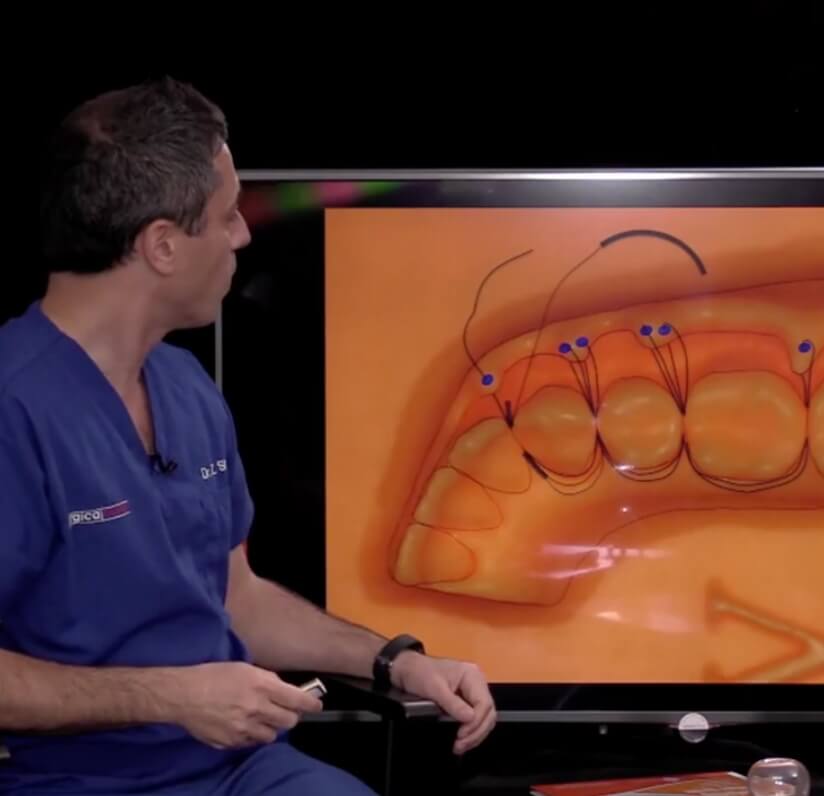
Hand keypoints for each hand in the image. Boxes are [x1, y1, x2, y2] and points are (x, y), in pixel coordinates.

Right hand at [171, 662, 322, 748]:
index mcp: (261, 686)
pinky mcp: (231, 742)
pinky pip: (251, 743)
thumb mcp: (245, 668)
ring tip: (262, 718)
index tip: (316, 705)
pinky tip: (245, 725)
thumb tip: (284, 689)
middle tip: (285, 711)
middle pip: (288, 721)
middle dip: (290, 716)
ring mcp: (243, 729)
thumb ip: (268, 679)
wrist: (184, 695)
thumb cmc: (214, 675)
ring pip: (272, 736)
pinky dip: (253, 736)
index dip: (310, 704)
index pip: (296, 699)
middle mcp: (256, 709)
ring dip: (271, 727)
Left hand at [390, 653, 495, 754]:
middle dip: (476, 731)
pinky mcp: (466, 701)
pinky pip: (475, 718)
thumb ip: (452, 703)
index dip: (475, 722)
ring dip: (475, 734)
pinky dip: (471, 731)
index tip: (461, 735)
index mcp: (471, 675)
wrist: (408, 669)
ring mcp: (472, 692)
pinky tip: (462, 740)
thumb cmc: (420, 673)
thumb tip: (470, 719)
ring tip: (460, 746)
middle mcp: (476, 683)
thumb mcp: (434, 688)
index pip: (483, 703)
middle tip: (461, 745)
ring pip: (484, 718)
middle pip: (487, 712)